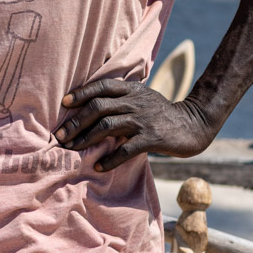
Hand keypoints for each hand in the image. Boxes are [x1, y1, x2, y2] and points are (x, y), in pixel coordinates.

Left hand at [54, 78, 216, 171]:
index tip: (64, 103)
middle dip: (77, 121)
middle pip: (99, 107)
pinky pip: (127, 149)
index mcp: (131, 90)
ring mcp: (143, 119)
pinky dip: (111, 159)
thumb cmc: (161, 112)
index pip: (102, 86)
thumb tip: (94, 104)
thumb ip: (122, 98)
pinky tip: (99, 166)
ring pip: (108, 125)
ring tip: (72, 149)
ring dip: (87, 138)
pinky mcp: (152, 138)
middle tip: (60, 134)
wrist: (192, 124)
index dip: (82, 93)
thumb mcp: (142, 97)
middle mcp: (135, 101)